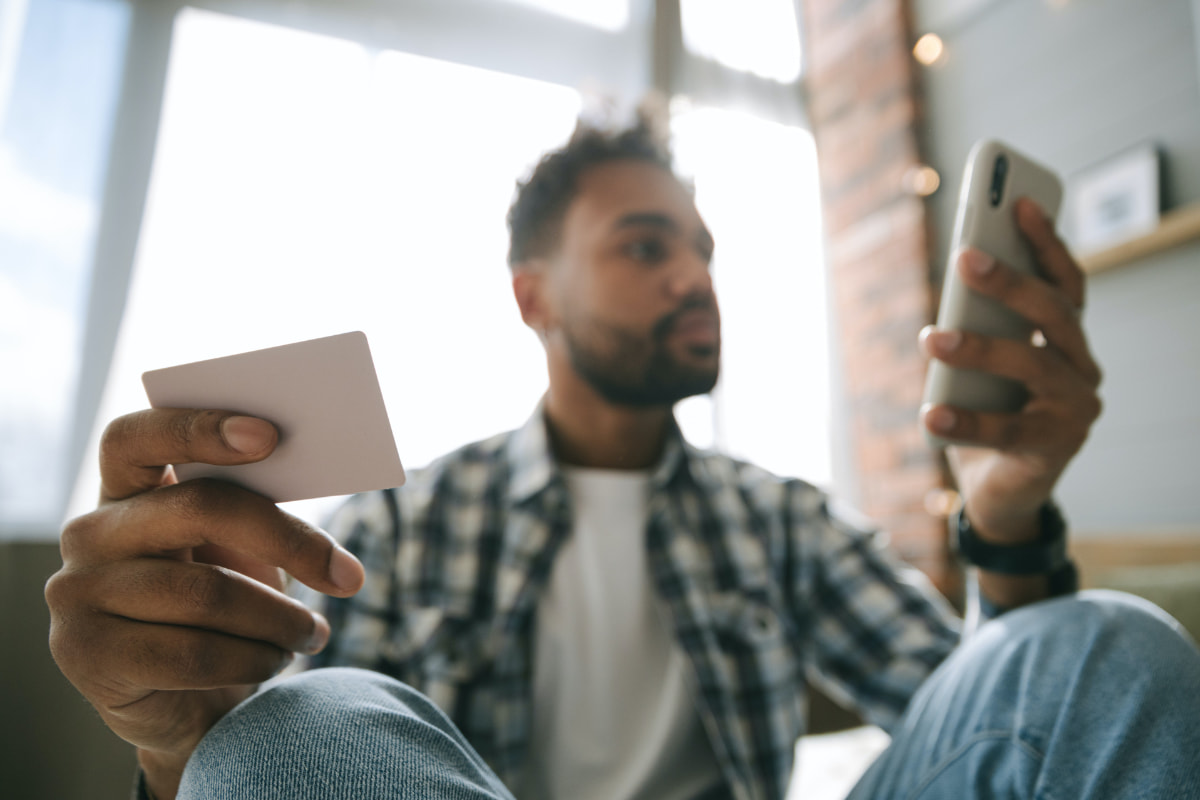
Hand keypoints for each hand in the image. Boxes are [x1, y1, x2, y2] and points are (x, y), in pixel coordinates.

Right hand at [45, 410, 364, 799]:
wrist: (187, 704)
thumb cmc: (223, 606)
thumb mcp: (237, 551)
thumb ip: (254, 508)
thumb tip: (323, 498)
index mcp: (126, 490)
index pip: (137, 436)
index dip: (198, 427)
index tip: (269, 435)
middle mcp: (90, 534)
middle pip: (198, 508)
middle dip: (288, 540)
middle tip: (349, 576)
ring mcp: (78, 595)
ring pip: (207, 593)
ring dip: (280, 619)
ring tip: (312, 634)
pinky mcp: (88, 657)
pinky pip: (194, 654)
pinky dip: (253, 659)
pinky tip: (274, 661)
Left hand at [919, 198, 1102, 542]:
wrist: (998, 492)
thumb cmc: (988, 414)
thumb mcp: (980, 365)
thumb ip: (978, 326)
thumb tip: (957, 278)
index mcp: (1066, 341)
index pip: (1065, 284)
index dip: (1046, 243)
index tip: (1020, 203)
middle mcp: (1081, 369)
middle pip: (1054, 313)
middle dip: (1011, 281)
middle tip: (966, 257)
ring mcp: (1075, 411)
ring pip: (1034, 365)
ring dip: (980, 347)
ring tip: (931, 336)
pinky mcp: (1054, 451)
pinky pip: (1006, 431)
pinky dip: (965, 421)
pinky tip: (930, 413)